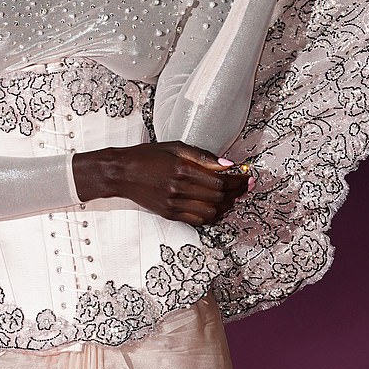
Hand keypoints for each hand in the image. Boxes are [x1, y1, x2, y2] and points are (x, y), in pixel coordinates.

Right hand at [72, 141, 250, 225]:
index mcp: (181, 170)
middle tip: (245, 186)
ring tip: (233, 197)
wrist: (121, 173)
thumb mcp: (175, 148)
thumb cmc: (146, 156)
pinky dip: (212, 215)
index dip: (237, 181)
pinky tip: (217, 207)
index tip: (246, 177)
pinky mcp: (169, 214)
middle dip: (236, 192)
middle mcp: (178, 189)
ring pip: (211, 212)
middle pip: (218, 197)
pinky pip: (198, 220)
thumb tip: (228, 164)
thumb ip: (202, 157)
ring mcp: (173, 205)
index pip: (219, 180)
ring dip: (226, 206)